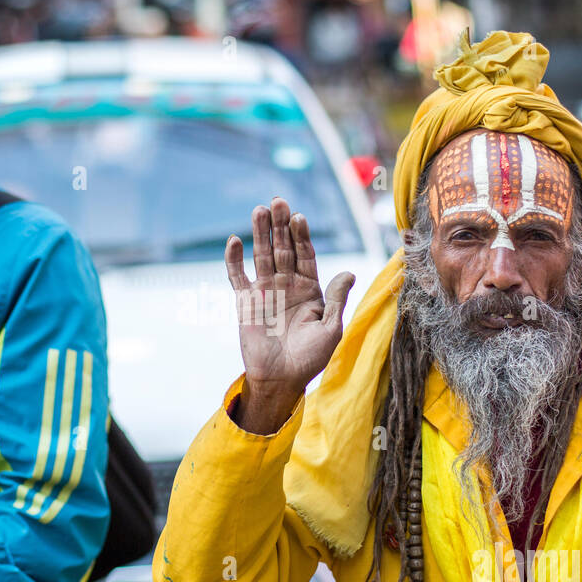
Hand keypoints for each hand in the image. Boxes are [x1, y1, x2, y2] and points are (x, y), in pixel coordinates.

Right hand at [224, 197, 354, 432]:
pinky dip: (234, 259)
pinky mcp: (245, 302)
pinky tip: (234, 240)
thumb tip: (348, 272)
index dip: (302, 236)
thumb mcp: (331, 329)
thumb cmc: (310, 358)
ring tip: (259, 210)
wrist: (280, 379)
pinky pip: (237, 276)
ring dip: (260, 233)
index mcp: (309, 290)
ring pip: (261, 255)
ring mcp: (265, 291)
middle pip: (283, 248)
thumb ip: (335, 299)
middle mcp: (286, 285)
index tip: (299, 218)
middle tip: (278, 201)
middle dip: (281, 226)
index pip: (305, 255)